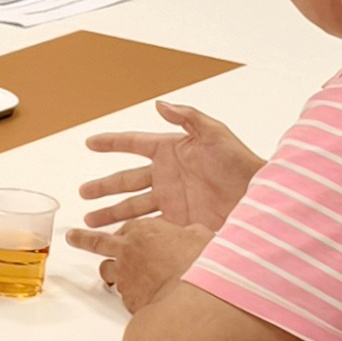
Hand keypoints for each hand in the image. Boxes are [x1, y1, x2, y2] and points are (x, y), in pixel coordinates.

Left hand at [66, 212, 209, 315]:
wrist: (196, 291)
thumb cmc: (201, 261)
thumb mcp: (201, 236)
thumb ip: (191, 233)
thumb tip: (196, 233)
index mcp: (145, 228)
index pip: (128, 226)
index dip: (125, 232)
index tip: (121, 233)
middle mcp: (129, 249)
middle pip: (99, 242)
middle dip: (83, 239)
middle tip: (72, 237)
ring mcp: (125, 274)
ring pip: (107, 271)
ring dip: (110, 274)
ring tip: (112, 278)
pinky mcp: (128, 297)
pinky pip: (124, 296)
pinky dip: (131, 297)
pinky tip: (142, 301)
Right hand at [76, 101, 262, 236]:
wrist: (259, 199)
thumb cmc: (240, 163)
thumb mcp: (214, 133)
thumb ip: (187, 118)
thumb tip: (159, 104)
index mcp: (171, 150)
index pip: (134, 144)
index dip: (111, 143)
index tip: (90, 143)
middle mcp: (167, 175)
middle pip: (126, 181)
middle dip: (103, 188)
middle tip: (83, 194)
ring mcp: (172, 200)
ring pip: (133, 207)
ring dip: (112, 213)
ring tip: (91, 222)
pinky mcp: (180, 222)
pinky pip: (150, 226)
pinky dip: (134, 231)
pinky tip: (119, 236)